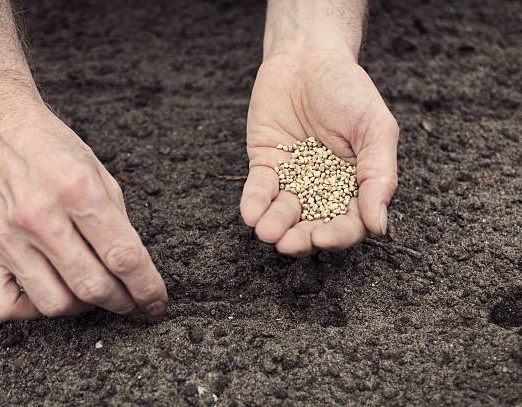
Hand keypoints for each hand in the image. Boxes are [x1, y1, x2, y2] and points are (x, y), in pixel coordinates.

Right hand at [0, 103, 167, 319]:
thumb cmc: (54, 148)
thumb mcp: (99, 173)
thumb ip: (118, 222)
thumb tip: (134, 269)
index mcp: (78, 191)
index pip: (124, 256)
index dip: (148, 288)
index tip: (158, 303)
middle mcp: (40, 217)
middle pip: (93, 286)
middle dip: (124, 302)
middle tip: (133, 301)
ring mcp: (8, 237)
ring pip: (55, 304)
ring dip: (84, 308)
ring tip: (94, 293)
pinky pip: (5, 307)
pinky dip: (33, 312)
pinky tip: (51, 292)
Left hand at [240, 50, 398, 254]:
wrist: (307, 57)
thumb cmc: (348, 90)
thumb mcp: (375, 128)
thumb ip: (378, 174)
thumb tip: (379, 226)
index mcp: (356, 185)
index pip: (348, 221)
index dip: (336, 234)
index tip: (323, 236)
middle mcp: (323, 188)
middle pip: (313, 223)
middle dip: (300, 237)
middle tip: (288, 244)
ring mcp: (293, 178)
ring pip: (284, 211)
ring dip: (275, 224)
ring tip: (266, 231)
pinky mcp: (265, 165)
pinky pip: (259, 189)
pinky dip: (254, 202)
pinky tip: (250, 213)